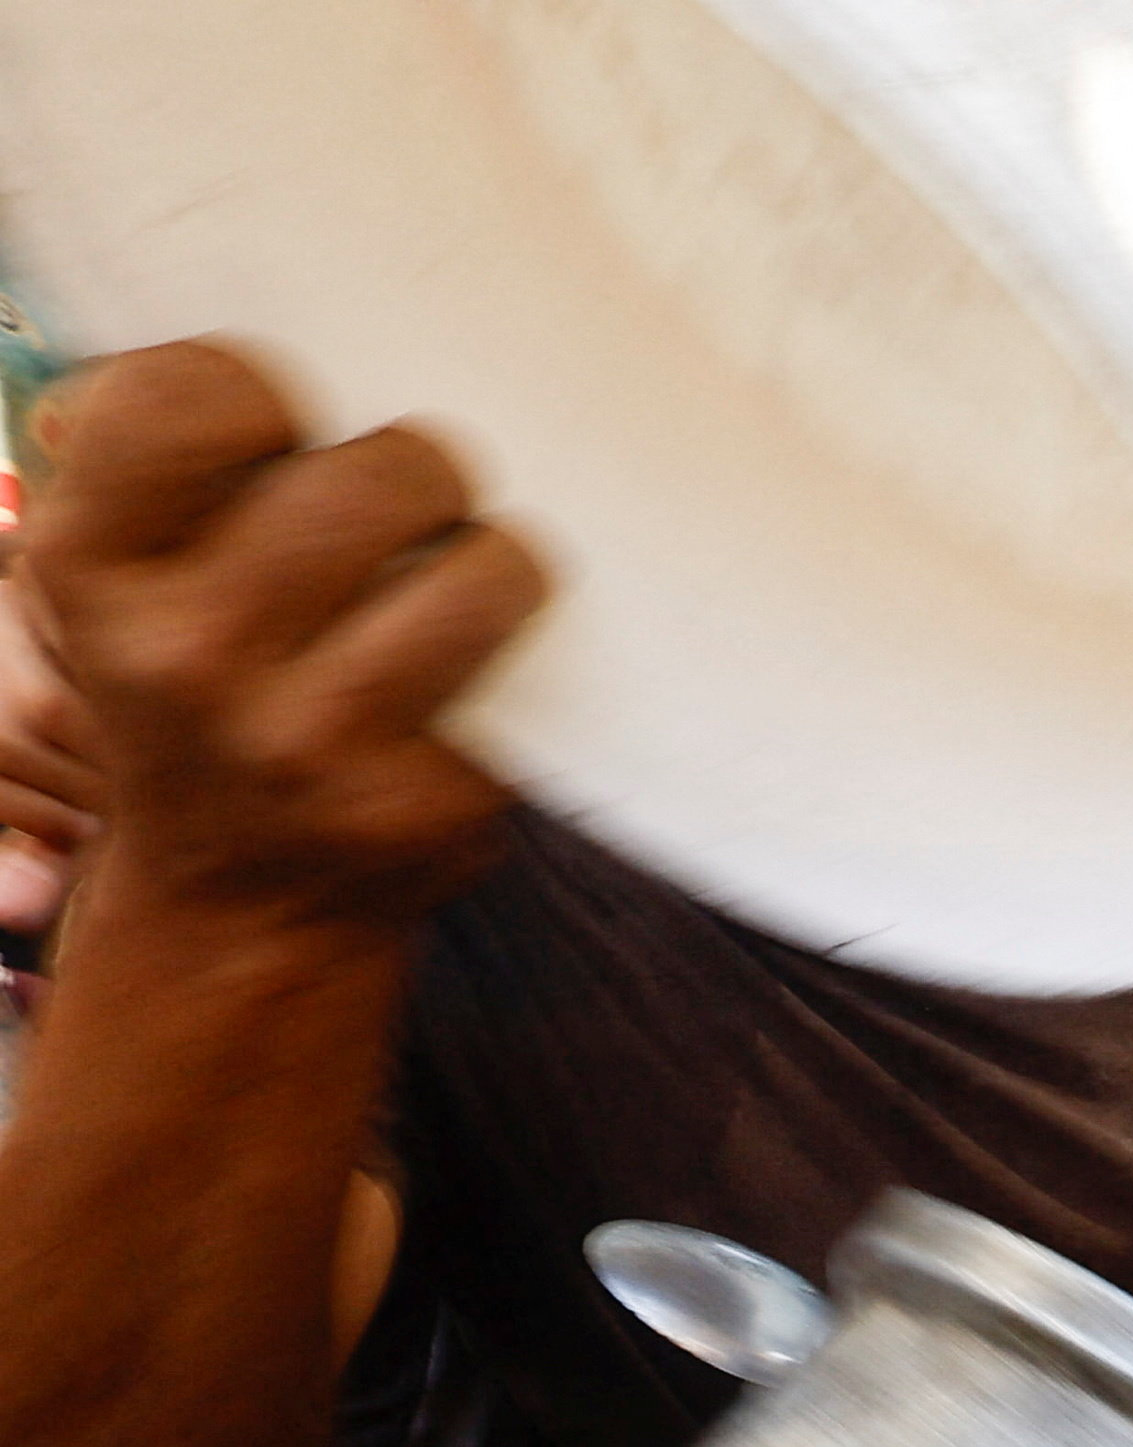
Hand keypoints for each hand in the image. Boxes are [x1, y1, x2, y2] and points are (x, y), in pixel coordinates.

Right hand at [19, 344, 538, 930]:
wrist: (232, 898)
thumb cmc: (195, 685)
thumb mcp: (125, 575)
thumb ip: (163, 460)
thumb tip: (288, 340)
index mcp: (86, 568)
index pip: (194, 395)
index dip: (261, 396)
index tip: (281, 439)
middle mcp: (183, 655)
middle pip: (377, 475)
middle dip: (417, 473)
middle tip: (409, 510)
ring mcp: (302, 739)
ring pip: (482, 563)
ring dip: (493, 557)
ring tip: (459, 577)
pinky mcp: (414, 804)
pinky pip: (525, 667)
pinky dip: (518, 648)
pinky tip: (475, 673)